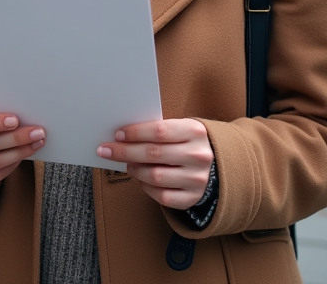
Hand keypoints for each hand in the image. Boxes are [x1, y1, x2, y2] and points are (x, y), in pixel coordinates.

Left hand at [96, 118, 212, 209]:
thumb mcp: (181, 130)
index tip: (118, 134)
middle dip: (125, 152)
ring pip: (155, 176)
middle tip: (106, 150)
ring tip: (128, 165)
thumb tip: (122, 136)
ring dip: (135, 170)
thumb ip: (158, 131)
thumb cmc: (189, 144)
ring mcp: (197, 178)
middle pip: (153, 153)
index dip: (135, 132)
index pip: (159, 131)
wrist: (220, 167)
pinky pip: (162, 196)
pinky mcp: (192, 197)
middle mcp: (198, 155)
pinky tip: (142, 179)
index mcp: (195, 132)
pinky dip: (147, 187)